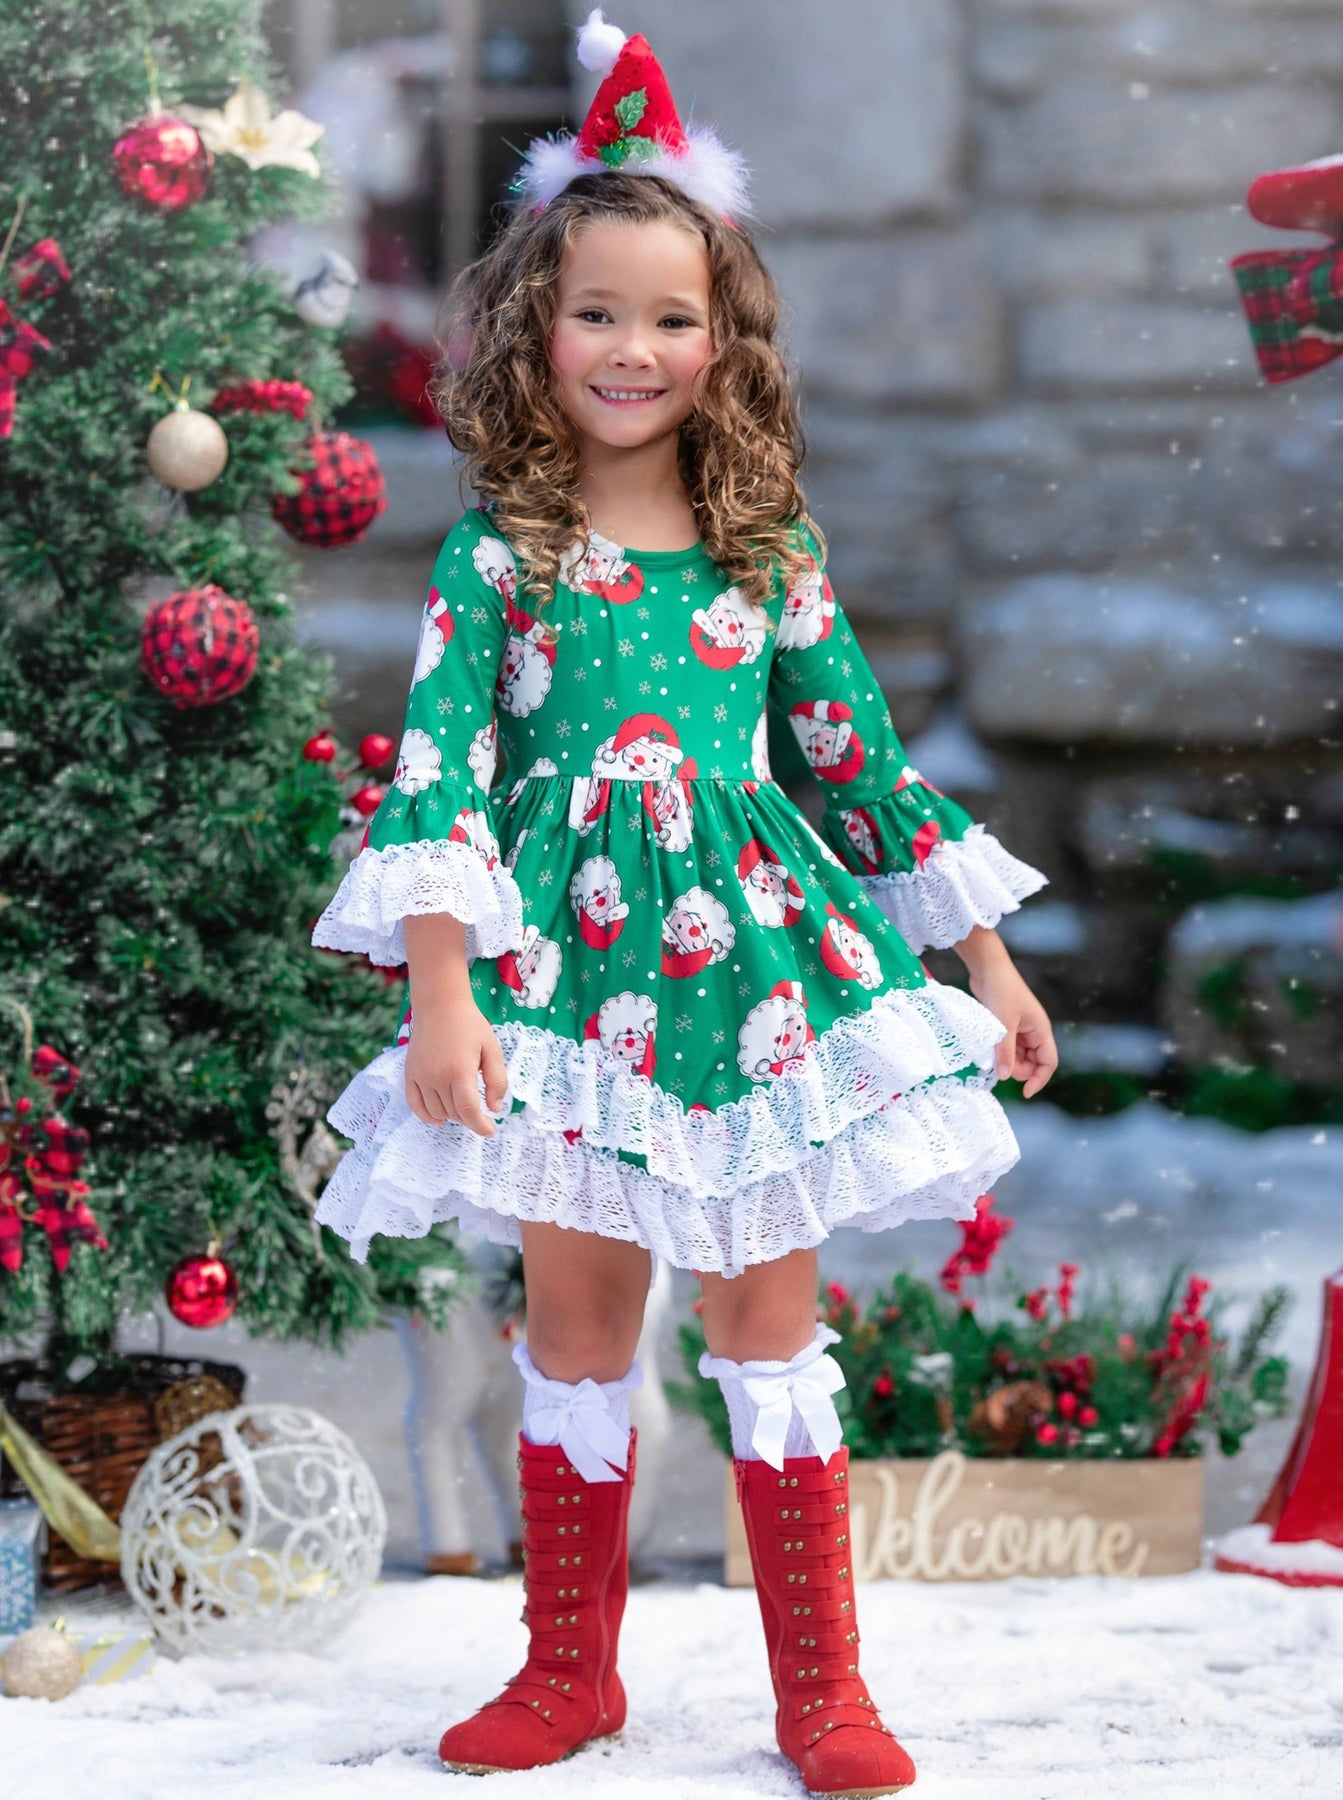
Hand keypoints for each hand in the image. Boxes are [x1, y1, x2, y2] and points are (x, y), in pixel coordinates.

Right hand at [404, 1002, 509, 1134]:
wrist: (440, 1005)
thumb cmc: (470, 1025)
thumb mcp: (492, 1049)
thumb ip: (497, 1080)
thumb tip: (495, 1108)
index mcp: (460, 1071)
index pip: (469, 1111)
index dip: (480, 1126)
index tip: (490, 1130)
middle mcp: (437, 1077)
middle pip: (454, 1113)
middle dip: (470, 1118)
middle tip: (481, 1112)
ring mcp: (420, 1076)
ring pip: (436, 1112)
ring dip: (452, 1116)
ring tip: (463, 1108)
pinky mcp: (409, 1073)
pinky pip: (415, 1104)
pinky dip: (426, 1116)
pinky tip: (438, 1119)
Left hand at [965, 957, 1058, 1098]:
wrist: (987, 967)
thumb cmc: (1001, 990)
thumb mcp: (1003, 1024)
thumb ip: (1005, 1051)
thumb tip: (1005, 1077)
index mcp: (1040, 1030)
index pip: (1048, 1062)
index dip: (1040, 1079)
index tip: (1025, 1093)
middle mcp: (1032, 1031)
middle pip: (1032, 1063)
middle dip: (1018, 1069)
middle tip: (999, 1064)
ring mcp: (1018, 1029)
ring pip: (1017, 1056)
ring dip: (1006, 1061)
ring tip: (990, 1053)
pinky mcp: (1004, 1027)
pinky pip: (1005, 1048)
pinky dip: (998, 1052)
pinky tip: (986, 1049)